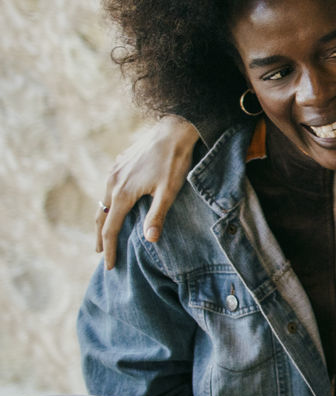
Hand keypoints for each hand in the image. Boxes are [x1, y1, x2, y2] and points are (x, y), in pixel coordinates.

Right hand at [96, 115, 199, 268]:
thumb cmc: (174, 161)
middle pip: (101, 216)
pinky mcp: (120, 163)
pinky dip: (108, 203)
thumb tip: (149, 240)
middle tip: (101, 254)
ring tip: (106, 233)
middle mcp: (113, 182)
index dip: (110, 248)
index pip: (111, 228)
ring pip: (103, 201)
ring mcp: (114, 171)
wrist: (174, 129)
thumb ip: (158, 216)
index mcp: (123, 193)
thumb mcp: (169, 191)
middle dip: (101, 237)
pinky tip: (116, 205)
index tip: (110, 265)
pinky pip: (109, 188)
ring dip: (103, 219)